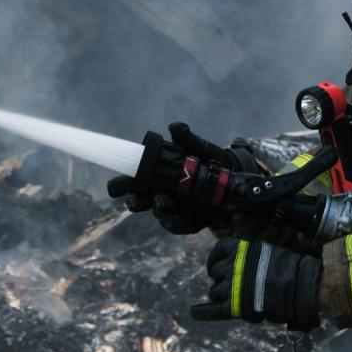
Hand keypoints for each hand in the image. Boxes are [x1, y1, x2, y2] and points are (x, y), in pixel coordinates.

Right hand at [107, 122, 245, 233]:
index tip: (115, 187)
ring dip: (157, 208)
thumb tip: (175, 126)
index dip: (121, 185)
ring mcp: (175, 208)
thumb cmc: (210, 161)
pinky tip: (171, 219)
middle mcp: (162, 192)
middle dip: (134, 200)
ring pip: (158, 211)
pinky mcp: (188, 220)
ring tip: (162, 201)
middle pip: (140, 200)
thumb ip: (188, 139)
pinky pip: (177, 225)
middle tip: (136, 198)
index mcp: (158, 175)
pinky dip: (172, 223)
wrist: (236, 178)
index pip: (133, 181)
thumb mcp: (201, 148)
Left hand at [190, 237, 321, 330]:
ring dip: (222, 296)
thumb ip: (252, 256)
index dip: (215, 259)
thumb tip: (245, 260)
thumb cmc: (290, 268)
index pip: (219, 249)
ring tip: (235, 300)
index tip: (216, 265)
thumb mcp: (269, 251)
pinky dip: (202, 312)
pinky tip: (193, 312)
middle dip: (223, 279)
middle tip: (236, 286)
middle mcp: (232, 265)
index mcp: (241, 249)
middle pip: (216, 273)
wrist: (300, 285)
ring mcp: (231, 285)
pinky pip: (213, 309)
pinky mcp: (233, 305)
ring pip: (215, 292)